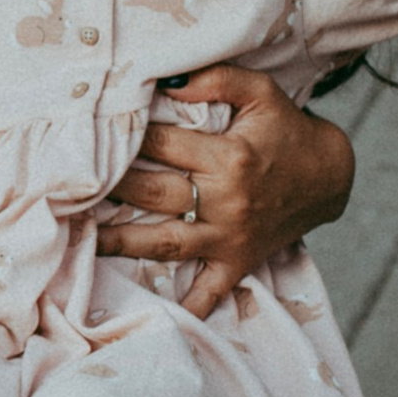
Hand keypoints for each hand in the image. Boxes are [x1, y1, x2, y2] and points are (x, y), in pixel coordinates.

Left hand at [95, 65, 354, 317]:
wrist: (329, 177)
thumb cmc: (287, 130)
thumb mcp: (261, 92)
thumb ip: (216, 78)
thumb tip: (166, 80)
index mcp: (228, 156)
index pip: (160, 143)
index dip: (124, 136)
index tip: (90, 132)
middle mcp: (226, 200)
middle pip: (152, 192)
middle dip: (108, 187)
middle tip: (67, 184)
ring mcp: (229, 236)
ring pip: (163, 242)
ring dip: (120, 242)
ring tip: (81, 238)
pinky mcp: (236, 262)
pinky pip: (208, 292)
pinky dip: (185, 307)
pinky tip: (151, 318)